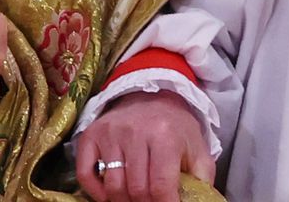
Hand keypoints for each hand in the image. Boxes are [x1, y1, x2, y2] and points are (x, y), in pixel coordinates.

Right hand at [74, 90, 215, 201]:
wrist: (150, 96)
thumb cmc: (175, 128)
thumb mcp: (198, 149)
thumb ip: (202, 179)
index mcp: (165, 136)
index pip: (161, 186)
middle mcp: (134, 132)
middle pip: (137, 189)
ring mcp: (109, 134)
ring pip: (113, 186)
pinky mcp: (91, 135)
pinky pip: (85, 173)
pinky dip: (95, 193)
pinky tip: (109, 196)